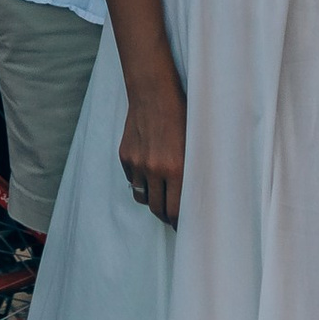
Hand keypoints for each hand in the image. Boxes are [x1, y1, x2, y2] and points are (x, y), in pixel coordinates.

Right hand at [117, 73, 186, 225]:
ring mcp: (137, 163)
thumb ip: (189, 172)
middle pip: (157, 208)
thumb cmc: (181, 116)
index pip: (176, 210)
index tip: (182, 226)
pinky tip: (149, 174)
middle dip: (165, 215)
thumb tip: (189, 198)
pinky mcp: (125, 156)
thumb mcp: (193, 145)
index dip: (179, 222)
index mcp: (177, 168)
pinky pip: (132, 180)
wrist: (154, 93)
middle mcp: (155, 169)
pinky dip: (140, 182)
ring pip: (143, 197)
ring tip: (160, 196)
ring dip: (152, 200)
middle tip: (172, 216)